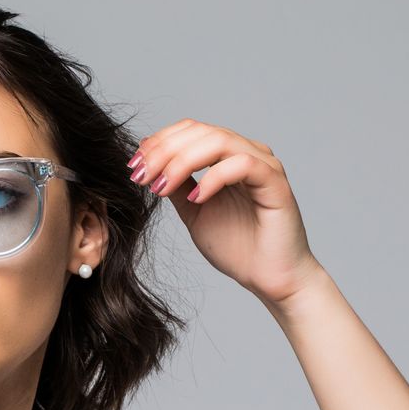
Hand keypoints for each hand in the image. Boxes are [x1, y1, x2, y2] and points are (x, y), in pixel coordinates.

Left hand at [130, 119, 325, 306]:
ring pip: (219, 141)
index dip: (159, 142)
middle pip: (200, 131)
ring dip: (182, 161)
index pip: (191, 131)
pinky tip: (196, 199)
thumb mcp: (193, 212)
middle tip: (141, 175)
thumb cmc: (237, 247)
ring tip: (161, 187)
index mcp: (227, 156)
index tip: (133, 166)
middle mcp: (246, 153)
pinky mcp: (275, 182)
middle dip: (164, 151)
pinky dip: (213, 178)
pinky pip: (242, 164)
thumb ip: (177, 185)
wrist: (268, 278)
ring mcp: (263, 164)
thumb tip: (150, 163)